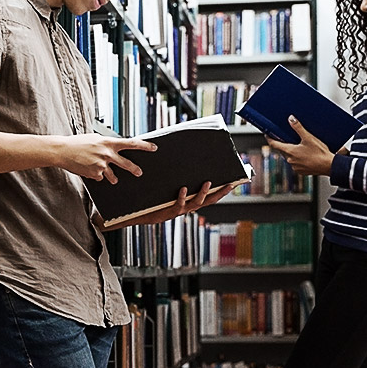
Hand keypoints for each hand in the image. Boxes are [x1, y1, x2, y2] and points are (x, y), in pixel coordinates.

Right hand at [56, 133, 149, 184]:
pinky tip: (87, 170)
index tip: (154, 148)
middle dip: (134, 169)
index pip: (131, 143)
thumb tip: (115, 150)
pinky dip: (95, 175)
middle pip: (126, 163)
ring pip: (112, 175)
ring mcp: (101, 165)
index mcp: (108, 142)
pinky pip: (99, 177)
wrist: (63, 150)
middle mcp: (107, 153)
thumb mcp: (95, 139)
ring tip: (114, 179)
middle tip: (139, 172)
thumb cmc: (78, 143)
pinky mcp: (95, 174)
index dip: (144, 145)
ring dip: (113, 178)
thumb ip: (106, 144)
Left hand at [100, 181, 236, 230]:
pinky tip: (182, 189)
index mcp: (187, 200)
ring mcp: (177, 211)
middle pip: (208, 201)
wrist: (132, 212)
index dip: (222, 189)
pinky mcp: (166, 213)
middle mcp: (185, 207)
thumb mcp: (162, 185)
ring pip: (195, 204)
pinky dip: (181, 198)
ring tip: (207, 183)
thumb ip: (172, 173)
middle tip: (230, 183)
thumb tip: (179, 153)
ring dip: (202, 194)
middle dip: (220, 193)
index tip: (234, 181)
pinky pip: (177, 206)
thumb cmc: (148, 197)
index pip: (209, 195)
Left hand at [266, 116, 338, 177]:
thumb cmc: (320, 153)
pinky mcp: (300, 171)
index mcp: (290, 151)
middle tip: (285, 138)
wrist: (329, 166)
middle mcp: (290, 160)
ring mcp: (295, 167)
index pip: (274, 144)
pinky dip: (297, 159)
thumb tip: (291, 119)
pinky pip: (295, 164)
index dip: (269, 138)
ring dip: (291, 152)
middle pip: (282, 151)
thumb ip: (298, 128)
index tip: (267, 135)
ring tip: (298, 146)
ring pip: (289, 157)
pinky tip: (304, 155)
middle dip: (282, 145)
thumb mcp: (308, 137)